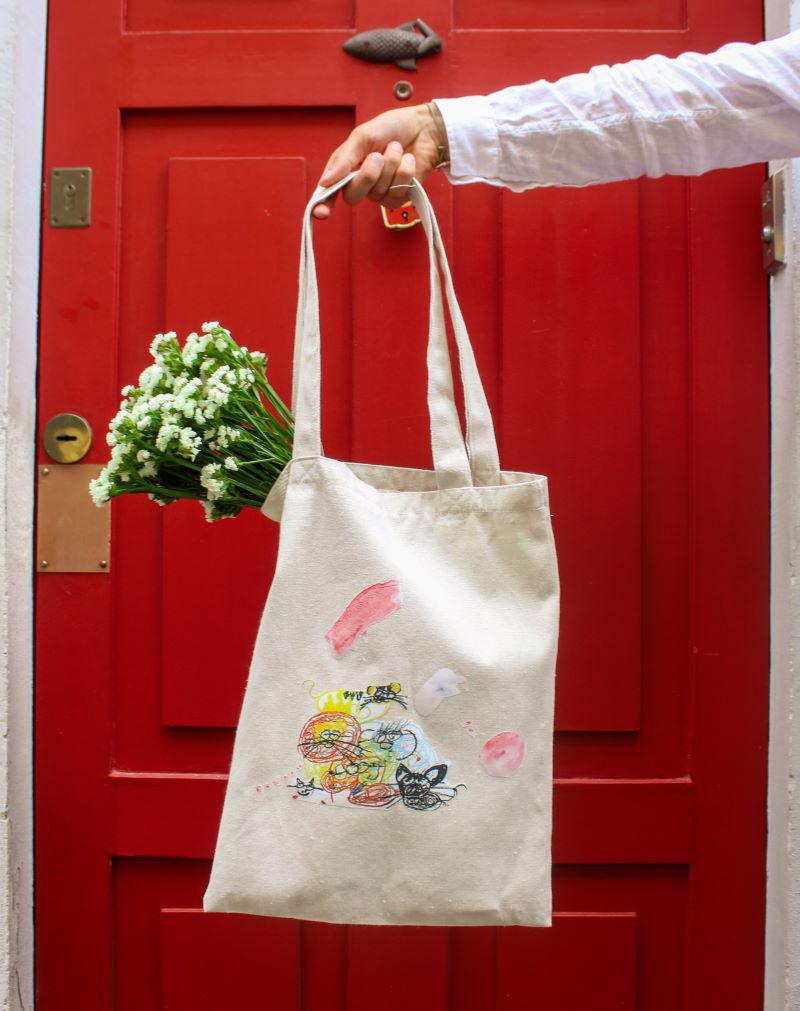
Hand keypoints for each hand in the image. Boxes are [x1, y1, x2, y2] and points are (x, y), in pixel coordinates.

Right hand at [312, 103, 446, 219]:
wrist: (423, 127)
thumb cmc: (391, 128)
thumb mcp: (362, 136)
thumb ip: (344, 159)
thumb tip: (325, 182)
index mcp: (347, 169)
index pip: (330, 192)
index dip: (324, 204)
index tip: (320, 213)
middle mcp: (362, 184)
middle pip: (353, 196)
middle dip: (367, 176)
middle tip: (377, 155)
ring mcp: (381, 192)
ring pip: (378, 192)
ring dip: (391, 166)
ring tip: (396, 148)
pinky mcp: (400, 196)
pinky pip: (398, 193)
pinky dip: (405, 172)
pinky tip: (408, 160)